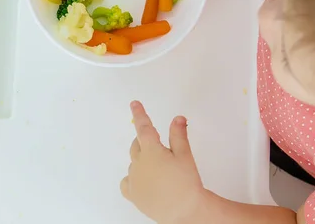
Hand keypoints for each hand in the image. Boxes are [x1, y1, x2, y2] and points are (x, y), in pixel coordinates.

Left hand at [121, 101, 206, 223]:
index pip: (143, 127)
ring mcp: (134, 178)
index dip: (140, 113)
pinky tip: (143, 181)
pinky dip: (132, 178)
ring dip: (141, 160)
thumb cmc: (187, 183)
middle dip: (145, 141)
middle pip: (137, 145)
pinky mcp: (133, 194)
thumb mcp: (185, 155)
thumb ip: (179, 135)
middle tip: (159, 148)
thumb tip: (177, 118)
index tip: (134, 104)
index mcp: (151, 150)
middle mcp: (138, 162)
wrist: (185, 211)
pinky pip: (126, 182)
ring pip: (133, 162)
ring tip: (159, 169)